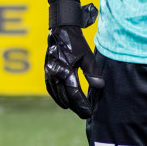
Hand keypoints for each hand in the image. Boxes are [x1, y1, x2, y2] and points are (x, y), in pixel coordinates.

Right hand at [44, 0, 102, 118]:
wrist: (60, 30)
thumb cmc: (75, 43)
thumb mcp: (87, 55)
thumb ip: (92, 71)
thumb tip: (99, 86)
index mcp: (64, 69)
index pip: (74, 92)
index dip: (81, 104)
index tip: (89, 113)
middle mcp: (54, 72)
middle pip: (65, 95)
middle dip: (75, 106)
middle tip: (85, 115)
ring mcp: (48, 72)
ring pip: (56, 93)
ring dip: (65, 102)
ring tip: (76, 110)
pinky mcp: (46, 71)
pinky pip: (50, 87)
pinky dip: (57, 96)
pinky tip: (63, 102)